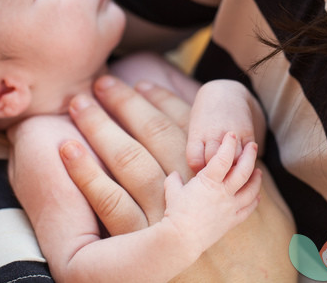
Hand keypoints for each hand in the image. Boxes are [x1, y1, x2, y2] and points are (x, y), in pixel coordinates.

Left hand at [60, 75, 296, 281]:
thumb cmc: (260, 245)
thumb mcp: (258, 197)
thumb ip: (230, 167)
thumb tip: (208, 141)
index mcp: (216, 171)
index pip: (182, 123)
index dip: (157, 100)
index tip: (137, 84)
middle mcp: (193, 189)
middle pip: (153, 134)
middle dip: (124, 103)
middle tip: (101, 82)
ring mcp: (167, 216)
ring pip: (130, 160)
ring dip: (101, 127)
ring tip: (79, 103)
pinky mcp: (143, 244)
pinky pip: (110, 203)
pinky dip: (86, 173)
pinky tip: (66, 149)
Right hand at [164, 132, 260, 256]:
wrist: (182, 240)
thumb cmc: (175, 214)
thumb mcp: (172, 192)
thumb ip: (174, 180)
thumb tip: (175, 175)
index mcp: (208, 181)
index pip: (223, 158)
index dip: (228, 144)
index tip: (231, 134)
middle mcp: (223, 192)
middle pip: (243, 170)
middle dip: (249, 155)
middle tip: (253, 145)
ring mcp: (230, 207)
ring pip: (251, 189)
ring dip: (256, 178)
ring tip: (258, 170)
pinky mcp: (232, 220)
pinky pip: (248, 209)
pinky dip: (254, 201)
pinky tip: (257, 196)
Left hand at [186, 80, 261, 172]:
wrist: (225, 92)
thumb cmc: (205, 115)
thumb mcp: (194, 129)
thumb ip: (196, 149)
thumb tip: (196, 173)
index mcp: (198, 133)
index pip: (195, 160)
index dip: (198, 170)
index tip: (201, 173)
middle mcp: (214, 133)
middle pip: (214, 162)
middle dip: (214, 173)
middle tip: (216, 179)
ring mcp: (232, 133)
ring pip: (233, 162)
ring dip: (232, 171)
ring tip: (230, 176)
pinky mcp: (248, 133)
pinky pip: (248, 156)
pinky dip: (245, 164)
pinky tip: (242, 167)